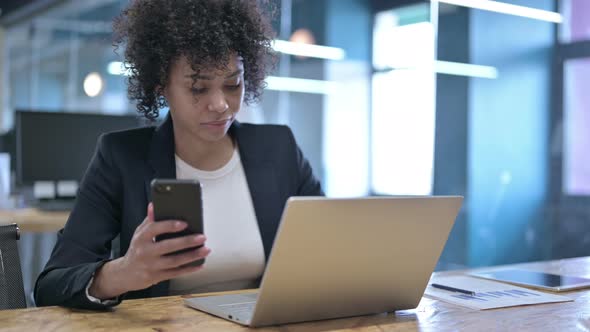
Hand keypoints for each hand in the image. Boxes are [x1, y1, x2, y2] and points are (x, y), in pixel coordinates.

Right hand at [89, 203, 210, 298]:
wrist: (126, 273)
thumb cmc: (138, 249)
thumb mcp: (139, 233)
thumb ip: (149, 220)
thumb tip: (154, 205)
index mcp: (141, 237)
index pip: (155, 229)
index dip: (170, 225)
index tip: (185, 223)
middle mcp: (145, 251)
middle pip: (168, 246)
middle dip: (187, 242)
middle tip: (202, 237)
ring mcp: (150, 266)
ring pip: (174, 261)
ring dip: (192, 256)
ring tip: (205, 250)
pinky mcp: (156, 277)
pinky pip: (175, 273)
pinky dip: (189, 269)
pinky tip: (200, 265)